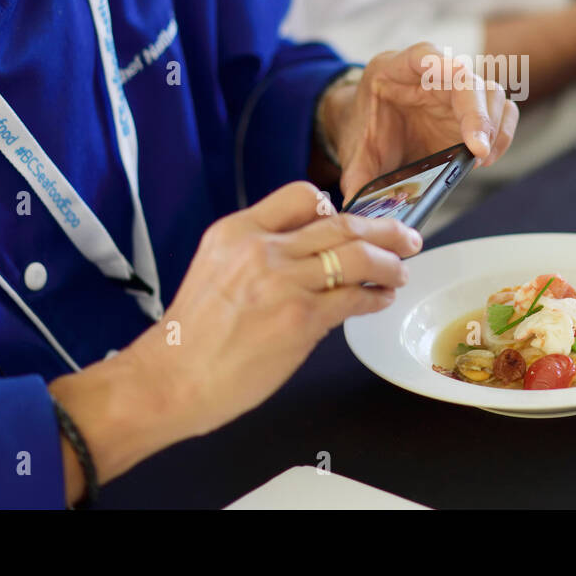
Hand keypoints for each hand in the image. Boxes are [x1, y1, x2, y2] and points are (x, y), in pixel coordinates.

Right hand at [120, 182, 419, 442]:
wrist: (169, 379)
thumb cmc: (191, 335)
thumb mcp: (216, 269)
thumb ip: (260, 254)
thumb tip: (310, 260)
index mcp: (237, 230)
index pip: (301, 196)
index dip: (337, 207)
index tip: (355, 220)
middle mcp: (263, 248)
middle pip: (341, 223)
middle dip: (384, 229)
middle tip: (407, 237)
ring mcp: (284, 282)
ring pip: (357, 255)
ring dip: (389, 263)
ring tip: (401, 271)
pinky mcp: (301, 318)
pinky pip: (354, 297)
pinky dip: (376, 297)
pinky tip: (381, 300)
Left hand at [323, 43, 519, 200]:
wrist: (371, 130)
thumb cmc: (365, 129)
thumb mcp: (355, 151)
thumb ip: (356, 175)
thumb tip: (357, 202)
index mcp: (394, 70)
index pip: (421, 55)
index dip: (440, 62)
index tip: (458, 71)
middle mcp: (433, 74)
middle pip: (465, 79)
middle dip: (476, 113)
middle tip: (477, 149)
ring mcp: (457, 92)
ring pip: (491, 93)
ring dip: (494, 126)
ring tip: (480, 158)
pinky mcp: (474, 112)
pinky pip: (502, 113)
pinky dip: (502, 135)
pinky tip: (484, 159)